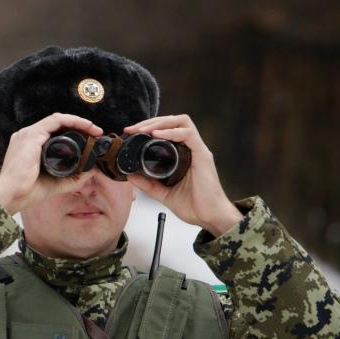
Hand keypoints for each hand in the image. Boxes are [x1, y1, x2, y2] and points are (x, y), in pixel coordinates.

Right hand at [0, 113, 103, 214]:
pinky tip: (85, 127)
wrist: (10, 195)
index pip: (53, 133)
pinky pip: (56, 120)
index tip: (90, 140)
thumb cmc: (25, 191)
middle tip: (95, 134)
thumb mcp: (55, 183)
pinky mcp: (32, 135)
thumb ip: (73, 178)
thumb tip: (92, 172)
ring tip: (94, 130)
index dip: (73, 133)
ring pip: (58, 120)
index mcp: (28, 146)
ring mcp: (28, 134)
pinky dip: (72, 121)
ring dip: (78, 122)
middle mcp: (26, 136)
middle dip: (78, 127)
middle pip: (56, 125)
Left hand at [123, 115, 241, 236]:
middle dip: (150, 122)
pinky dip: (172, 132)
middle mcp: (191, 148)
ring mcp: (198, 150)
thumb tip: (130, 175)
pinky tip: (157, 135)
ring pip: (181, 122)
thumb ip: (147, 184)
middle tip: (132, 129)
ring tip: (143, 130)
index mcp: (183, 154)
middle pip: (172, 121)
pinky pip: (188, 134)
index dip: (148, 127)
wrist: (209, 217)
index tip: (131, 132)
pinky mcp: (203, 155)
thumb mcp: (163, 193)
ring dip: (160, 123)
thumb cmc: (193, 205)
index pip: (167, 129)